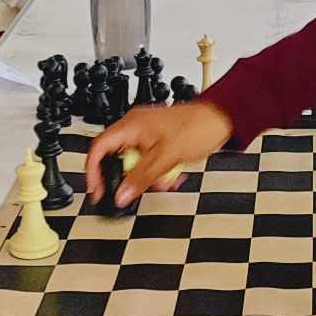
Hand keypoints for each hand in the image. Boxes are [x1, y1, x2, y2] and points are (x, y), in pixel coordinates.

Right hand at [85, 101, 234, 207]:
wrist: (222, 120)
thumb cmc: (197, 127)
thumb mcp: (165, 158)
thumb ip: (140, 178)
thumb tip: (120, 195)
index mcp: (130, 126)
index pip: (98, 149)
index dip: (93, 171)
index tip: (97, 190)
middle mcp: (135, 128)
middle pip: (117, 159)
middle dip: (131, 177)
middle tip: (140, 187)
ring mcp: (147, 135)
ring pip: (135, 164)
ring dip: (149, 177)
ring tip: (165, 179)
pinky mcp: (160, 142)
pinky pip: (149, 162)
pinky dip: (159, 172)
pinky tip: (172, 173)